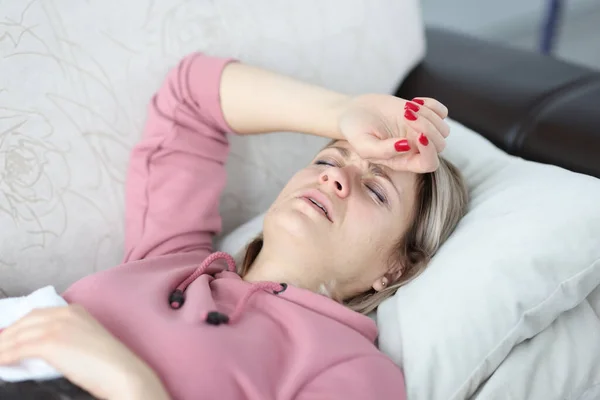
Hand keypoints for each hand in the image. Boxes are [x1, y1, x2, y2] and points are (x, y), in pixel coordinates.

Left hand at [0, 304, 169, 399]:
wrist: (123, 373)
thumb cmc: (111, 365)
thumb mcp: (87, 342)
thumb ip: (66, 339)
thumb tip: (40, 350)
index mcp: (75, 311)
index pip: (36, 315)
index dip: (19, 327)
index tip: (9, 339)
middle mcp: (65, 313)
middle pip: (24, 322)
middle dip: (7, 336)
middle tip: (0, 349)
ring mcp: (58, 326)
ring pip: (17, 335)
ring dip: (3, 347)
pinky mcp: (51, 342)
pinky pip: (17, 349)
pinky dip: (4, 356)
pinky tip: (1, 363)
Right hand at [338, 94, 449, 172]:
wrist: (353, 111)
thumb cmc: (355, 131)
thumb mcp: (362, 144)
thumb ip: (382, 151)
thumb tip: (406, 146)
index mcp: (403, 161)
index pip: (429, 163)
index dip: (429, 151)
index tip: (418, 135)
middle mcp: (415, 149)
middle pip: (439, 145)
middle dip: (427, 128)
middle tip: (406, 114)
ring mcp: (420, 132)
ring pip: (443, 129)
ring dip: (428, 115)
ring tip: (406, 108)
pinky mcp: (423, 115)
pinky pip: (442, 112)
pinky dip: (433, 105)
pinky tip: (414, 102)